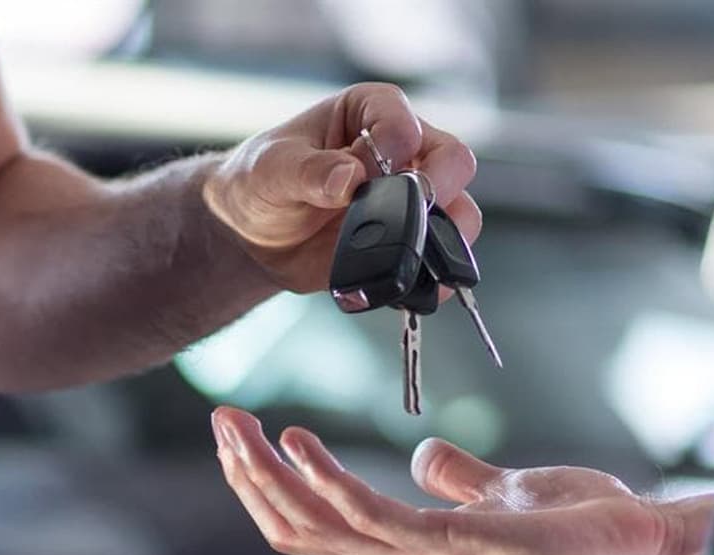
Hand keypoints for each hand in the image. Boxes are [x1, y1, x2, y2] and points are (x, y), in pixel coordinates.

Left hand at [202, 83, 480, 293]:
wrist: (253, 235)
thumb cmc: (260, 182)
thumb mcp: (271, 169)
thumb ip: (308, 170)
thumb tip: (349, 177)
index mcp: (370, 113)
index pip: (404, 121)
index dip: (396, 145)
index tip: (368, 172)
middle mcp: (402, 153)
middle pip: (453, 161)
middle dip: (438, 187)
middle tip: (410, 210)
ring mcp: (409, 200)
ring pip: (460, 212)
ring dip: (445, 235)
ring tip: (410, 250)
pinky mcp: (408, 242)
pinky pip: (440, 258)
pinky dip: (434, 275)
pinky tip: (411, 283)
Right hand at [211, 407, 713, 554]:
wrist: (643, 552)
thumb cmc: (580, 527)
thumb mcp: (505, 491)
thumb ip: (458, 479)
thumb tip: (423, 458)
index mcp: (410, 551)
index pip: (315, 528)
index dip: (269, 486)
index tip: (241, 436)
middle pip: (300, 530)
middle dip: (250, 477)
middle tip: (221, 422)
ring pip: (319, 528)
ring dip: (268, 476)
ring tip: (238, 426)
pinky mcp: (459, 548)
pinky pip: (373, 518)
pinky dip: (327, 480)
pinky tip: (299, 441)